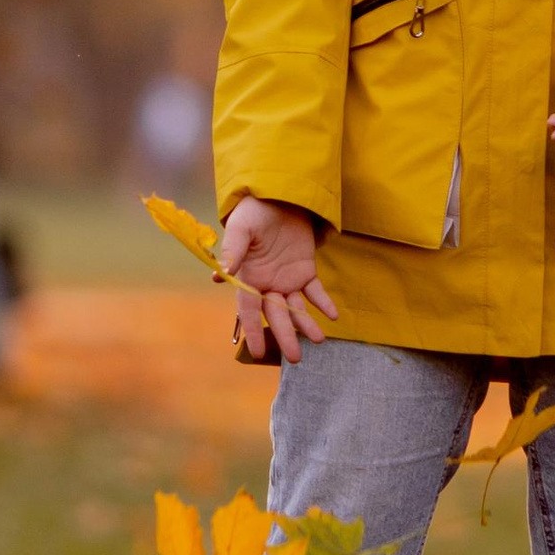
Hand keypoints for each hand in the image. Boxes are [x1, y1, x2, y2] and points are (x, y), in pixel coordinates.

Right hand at [220, 196, 336, 363]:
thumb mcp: (241, 228)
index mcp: (248, 278)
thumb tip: (221, 274)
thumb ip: (234, 250)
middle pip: (276, 315)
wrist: (277, 196)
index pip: (250, 310)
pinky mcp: (305, 269)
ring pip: (297, 308)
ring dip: (307, 324)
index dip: (253, 331)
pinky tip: (333, 316)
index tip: (257, 352)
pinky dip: (323, 303)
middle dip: (286, 336)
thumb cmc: (253, 211)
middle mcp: (267, 284)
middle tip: (295, 359)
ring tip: (319, 340)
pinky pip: (315, 290)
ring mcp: (287, 279)